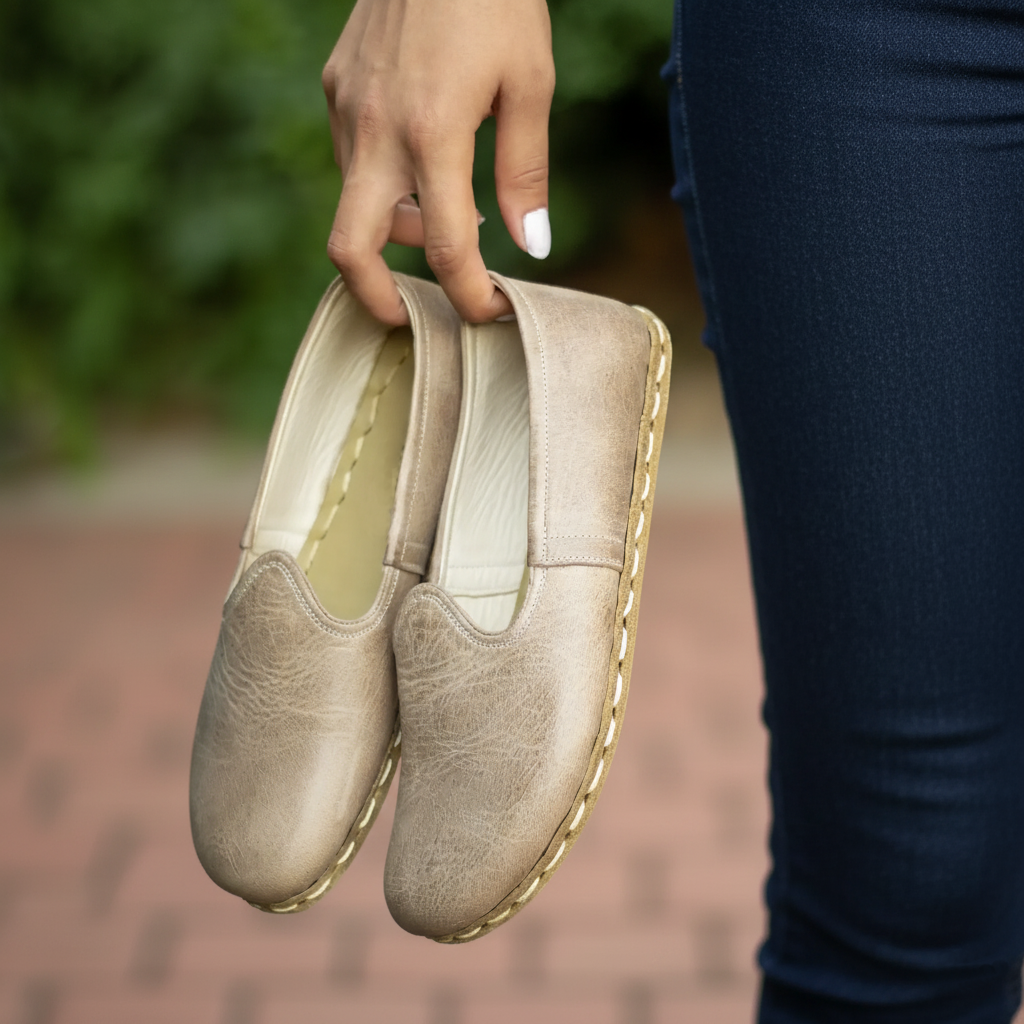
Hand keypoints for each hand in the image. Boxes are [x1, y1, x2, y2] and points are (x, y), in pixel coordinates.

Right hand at [322, 0, 554, 324]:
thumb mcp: (530, 83)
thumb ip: (525, 172)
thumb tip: (530, 246)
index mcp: (433, 132)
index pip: (447, 249)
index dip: (469, 296)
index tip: (488, 311)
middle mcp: (376, 128)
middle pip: (350, 249)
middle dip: (378, 297)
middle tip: (410, 315)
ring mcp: (347, 107)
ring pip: (355, 203)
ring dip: (395, 228)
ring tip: (444, 215)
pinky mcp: (336, 87)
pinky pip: (352, 160)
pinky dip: (384, 183)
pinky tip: (422, 157)